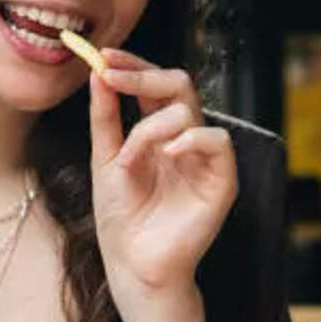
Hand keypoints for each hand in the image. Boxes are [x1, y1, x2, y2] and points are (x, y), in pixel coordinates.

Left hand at [88, 47, 237, 321]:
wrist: (131, 264)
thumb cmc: (120, 217)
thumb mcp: (104, 158)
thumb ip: (105, 117)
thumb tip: (98, 73)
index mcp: (157, 132)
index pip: (153, 84)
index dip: (132, 65)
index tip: (101, 56)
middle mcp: (183, 139)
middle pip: (178, 84)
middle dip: (143, 74)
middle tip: (112, 74)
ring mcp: (203, 158)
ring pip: (189, 110)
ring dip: (150, 126)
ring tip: (129, 158)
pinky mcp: (221, 181)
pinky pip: (218, 141)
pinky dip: (191, 139)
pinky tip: (166, 153)